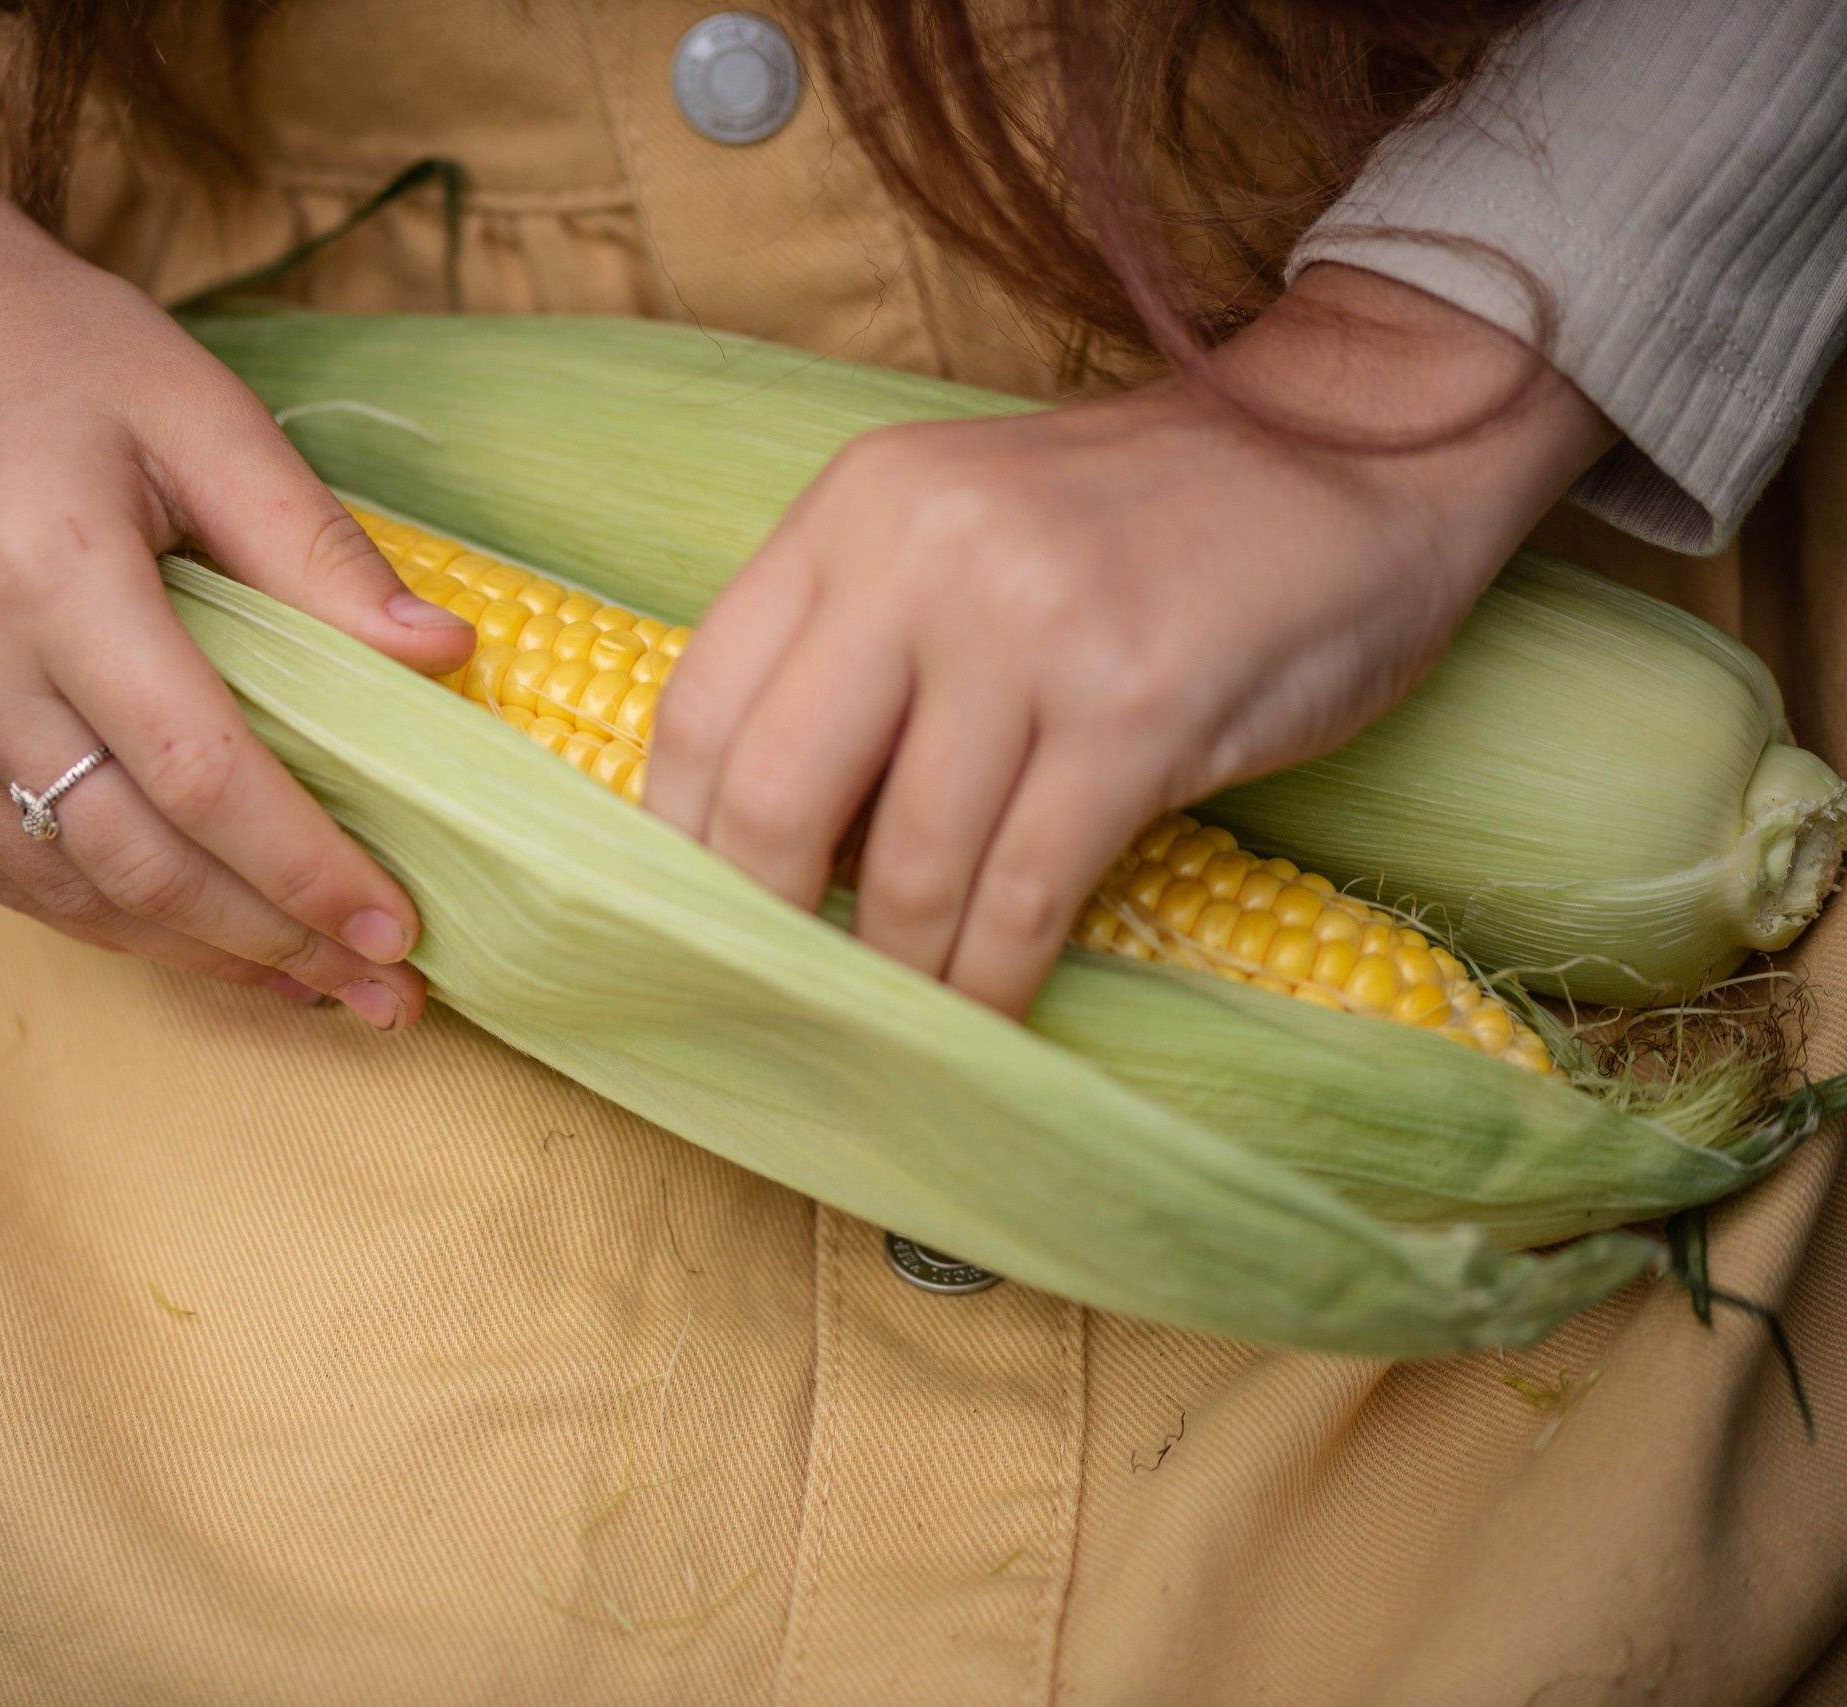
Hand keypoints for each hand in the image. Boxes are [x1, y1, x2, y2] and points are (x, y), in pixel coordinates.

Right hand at [0, 118, 474, 1028]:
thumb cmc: (50, 354)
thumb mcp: (203, 409)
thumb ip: (317, 547)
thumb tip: (446, 661)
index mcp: (46, 566)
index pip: (201, 772)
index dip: (307, 869)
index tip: (402, 933)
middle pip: (132, 858)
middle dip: (271, 943)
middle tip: (382, 993)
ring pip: (58, 887)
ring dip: (193, 949)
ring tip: (309, 979)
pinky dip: (98, 911)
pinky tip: (193, 926)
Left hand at [646, 264, 1616, 1016]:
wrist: (1357, 440)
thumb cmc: (1141, 520)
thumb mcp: (962, 530)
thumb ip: (859, 645)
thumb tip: (765, 837)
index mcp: (857, 509)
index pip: (703, 702)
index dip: (676, 838)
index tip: (685, 922)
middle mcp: (925, 555)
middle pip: (776, 791)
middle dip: (760, 924)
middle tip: (772, 998)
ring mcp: (1033, 628)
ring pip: (908, 862)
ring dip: (896, 974)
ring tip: (894, 1022)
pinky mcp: (1140, 708)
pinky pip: (1027, 889)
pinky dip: (994, 977)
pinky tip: (986, 1015)